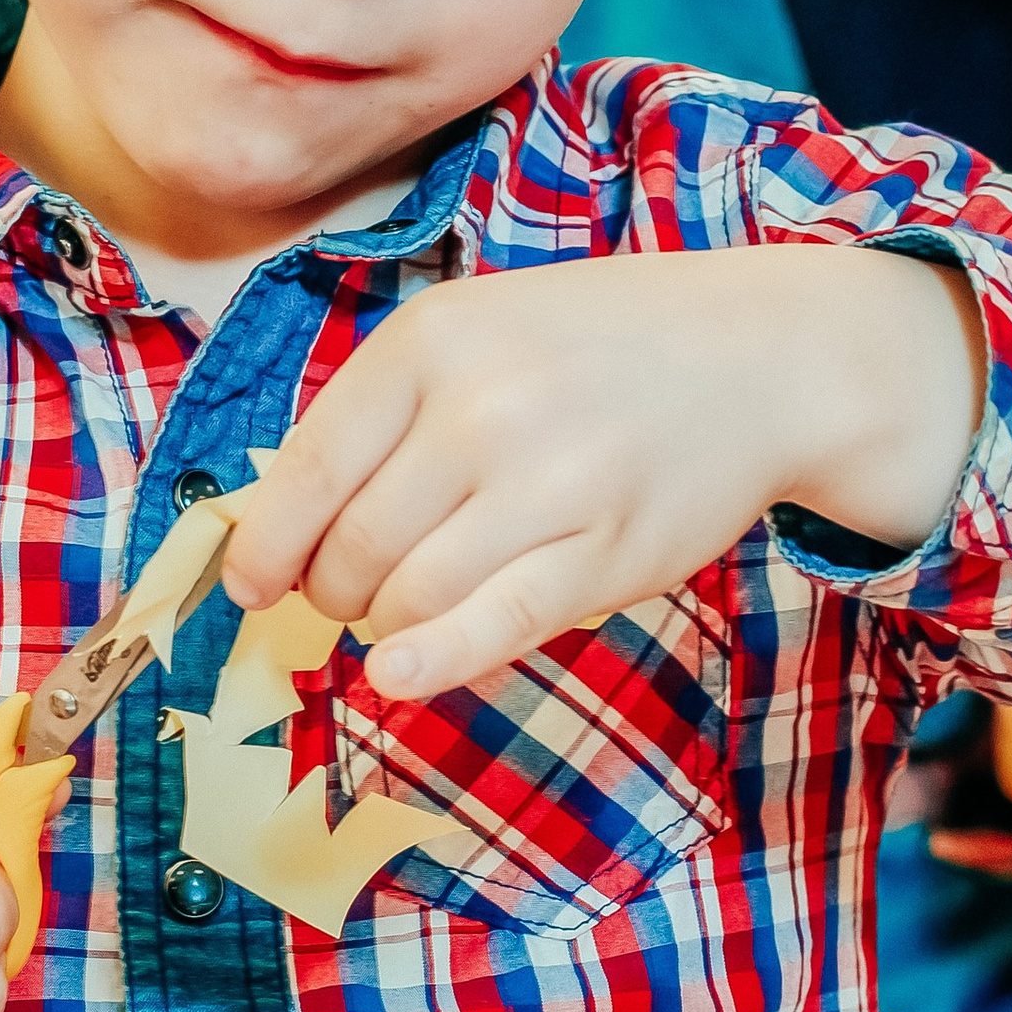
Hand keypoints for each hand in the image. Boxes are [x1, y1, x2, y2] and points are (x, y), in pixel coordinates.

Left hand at [224, 246, 983, 700]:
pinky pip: (490, 626)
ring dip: (387, 623)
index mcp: (430, 341)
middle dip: (334, 590)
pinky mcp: (601, 554)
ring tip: (410, 605)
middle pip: (351, 548)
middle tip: (355, 590)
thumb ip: (383, 413)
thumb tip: (276, 525)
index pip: (306, 471)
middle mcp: (480, 409)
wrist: (759, 358)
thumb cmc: (596, 349)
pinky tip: (397, 680)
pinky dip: (431, 663)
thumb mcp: (476, 331)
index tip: (251, 584)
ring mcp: (545, 484)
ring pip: (407, 598)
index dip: (265, 546)